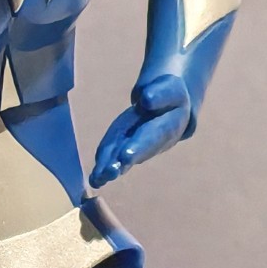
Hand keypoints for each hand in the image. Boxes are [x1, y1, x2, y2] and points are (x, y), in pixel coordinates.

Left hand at [89, 74, 192, 188]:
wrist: (171, 103)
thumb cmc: (168, 93)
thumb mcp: (169, 88)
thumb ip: (160, 93)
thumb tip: (146, 99)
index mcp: (169, 124)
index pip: (154, 134)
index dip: (139, 146)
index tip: (125, 156)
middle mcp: (156, 141)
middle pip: (138, 152)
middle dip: (124, 161)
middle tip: (111, 171)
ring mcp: (142, 146)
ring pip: (127, 157)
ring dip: (113, 168)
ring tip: (98, 179)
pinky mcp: (129, 145)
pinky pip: (117, 155)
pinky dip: (106, 165)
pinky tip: (96, 178)